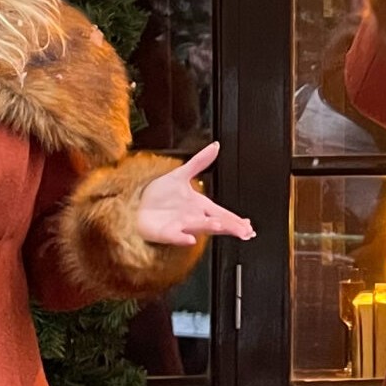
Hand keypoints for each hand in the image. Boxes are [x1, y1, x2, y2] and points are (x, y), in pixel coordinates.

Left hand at [135, 142, 254, 244]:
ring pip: (199, 227)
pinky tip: (190, 239)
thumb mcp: (181, 174)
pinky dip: (182, 238)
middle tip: (244, 231)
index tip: (248, 224)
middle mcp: (193, 217)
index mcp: (199, 205)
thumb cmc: (159, 195)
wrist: (136, 205)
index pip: (223, 213)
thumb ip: (200, 161)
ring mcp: (180, 226)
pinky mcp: (165, 232)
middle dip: (231, 226)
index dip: (236, 219)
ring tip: (221, 226)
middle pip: (217, 222)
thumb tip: (215, 146)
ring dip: (210, 227)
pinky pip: (175, 236)